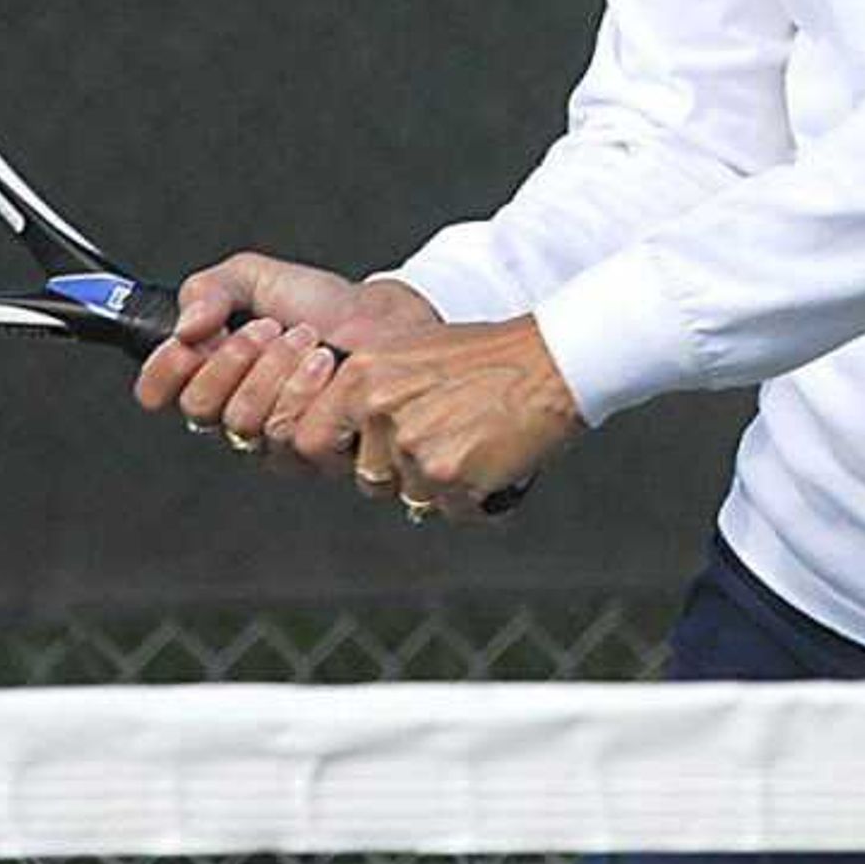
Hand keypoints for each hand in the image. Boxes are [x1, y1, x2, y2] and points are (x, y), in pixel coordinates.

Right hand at [132, 250, 440, 461]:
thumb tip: (184, 327)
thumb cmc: (321, 304)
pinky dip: (310, 389)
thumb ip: (208, 289)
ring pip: (243, 423)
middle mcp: (231, 413)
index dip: (164, 371)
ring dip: (276, 369)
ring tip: (307, 339)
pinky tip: (329, 366)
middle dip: (234, 359)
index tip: (188, 340)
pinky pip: (292, 437)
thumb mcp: (254, 279)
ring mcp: (270, 441)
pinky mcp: (312, 456)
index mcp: (209, 373)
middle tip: (268, 328)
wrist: (383, 318)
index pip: (157, 393)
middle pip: (199, 409)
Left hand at [293, 315, 582, 520]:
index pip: (310, 440)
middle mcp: (378, 407)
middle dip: (403, 475)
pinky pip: (453, 510)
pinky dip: (480, 498)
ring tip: (481, 443)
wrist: (554, 360)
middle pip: (368, 477)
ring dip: (446, 485)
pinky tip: (500, 459)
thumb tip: (347, 442)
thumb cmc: (494, 357)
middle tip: (446, 448)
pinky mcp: (448, 473)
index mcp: (363, 372)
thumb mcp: (413, 354)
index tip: (371, 454)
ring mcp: (411, 442)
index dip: (341, 456)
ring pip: (413, 496)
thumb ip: (373, 392)